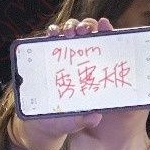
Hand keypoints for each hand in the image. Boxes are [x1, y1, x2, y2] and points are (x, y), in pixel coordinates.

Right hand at [13, 16, 114, 136]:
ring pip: (69, 33)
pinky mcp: (48, 58)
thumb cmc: (65, 120)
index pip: (103, 47)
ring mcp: (64, 58)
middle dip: (86, 27)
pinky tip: (51, 34)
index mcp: (94, 72)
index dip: (106, 33)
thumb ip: (86, 119)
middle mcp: (81, 61)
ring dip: (69, 27)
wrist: (43, 124)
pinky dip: (51, 33)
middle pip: (87, 34)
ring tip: (67, 32)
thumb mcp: (77, 121)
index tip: (104, 26)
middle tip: (82, 31)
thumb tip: (95, 117)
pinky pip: (50, 41)